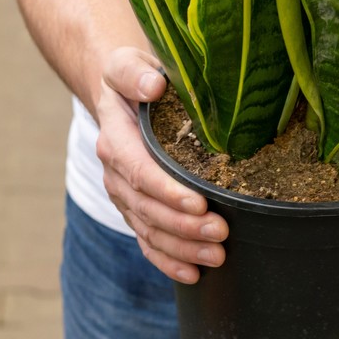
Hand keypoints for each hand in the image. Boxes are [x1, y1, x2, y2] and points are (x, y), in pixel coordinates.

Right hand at [94, 48, 228, 283]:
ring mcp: (125, 196)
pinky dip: (168, 260)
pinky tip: (193, 275)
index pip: (140, 171)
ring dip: (182, 247)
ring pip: (149, 230)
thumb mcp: (127, 63)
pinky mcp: (136, 209)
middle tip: (222, 233)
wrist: (120, 95)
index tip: (199, 202)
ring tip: (218, 256)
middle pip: (148, 208)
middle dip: (184, 226)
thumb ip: (134, 72)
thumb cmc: (132, 78)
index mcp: (116, 140)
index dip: (168, 191)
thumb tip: (154, 85)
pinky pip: (147, 241)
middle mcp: (116, 173)